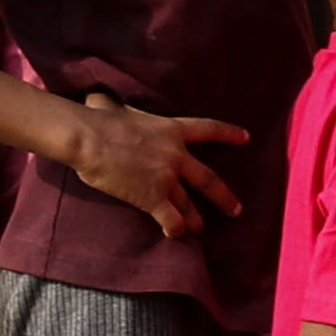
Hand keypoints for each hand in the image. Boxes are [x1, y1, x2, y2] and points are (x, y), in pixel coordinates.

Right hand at [61, 93, 248, 237]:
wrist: (90, 138)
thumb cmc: (98, 120)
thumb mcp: (119, 108)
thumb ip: (121, 109)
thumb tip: (99, 101)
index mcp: (170, 130)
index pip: (208, 129)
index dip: (228, 134)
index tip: (246, 138)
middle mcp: (176, 155)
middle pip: (209, 179)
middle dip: (224, 197)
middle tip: (236, 209)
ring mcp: (167, 178)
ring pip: (189, 206)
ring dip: (195, 220)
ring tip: (197, 228)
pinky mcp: (153, 198)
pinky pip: (172, 220)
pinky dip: (175, 230)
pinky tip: (173, 235)